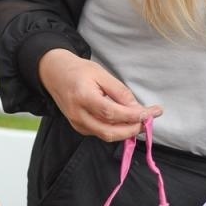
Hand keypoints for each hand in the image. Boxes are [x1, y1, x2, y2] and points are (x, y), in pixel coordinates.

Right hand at [38, 49, 162, 141]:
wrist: (54, 73)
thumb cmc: (78, 70)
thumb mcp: (101, 73)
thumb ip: (120, 92)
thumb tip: (138, 109)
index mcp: (83, 97)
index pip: (112, 113)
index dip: (133, 116)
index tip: (152, 113)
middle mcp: (78, 114)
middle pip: (110, 132)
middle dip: (133, 129)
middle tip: (149, 120)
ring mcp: (77, 123)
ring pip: (107, 135)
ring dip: (126, 131)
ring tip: (141, 121)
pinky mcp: (79, 127)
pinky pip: (101, 133)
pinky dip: (116, 130)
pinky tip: (125, 121)